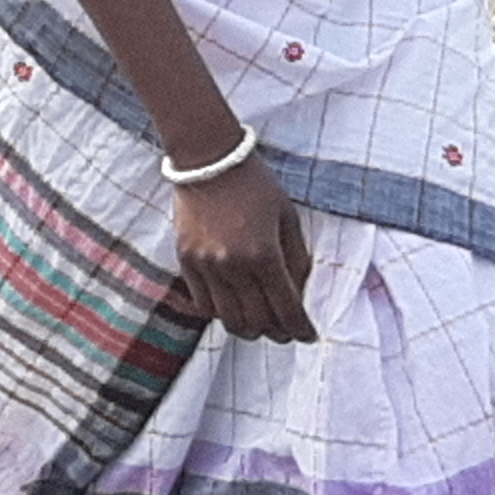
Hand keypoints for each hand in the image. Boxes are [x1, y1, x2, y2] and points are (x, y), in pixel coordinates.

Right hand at [170, 155, 318, 342]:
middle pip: (258, 321)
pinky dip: (222, 313)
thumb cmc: (254, 183)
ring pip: (229, 320)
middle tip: (287, 332)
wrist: (207, 158)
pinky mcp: (186, 261)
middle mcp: (233, 265)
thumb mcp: (287, 216)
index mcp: (264, 253)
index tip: (308, 335)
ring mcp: (205, 265)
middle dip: (278, 333)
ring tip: (261, 325)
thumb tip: (300, 294)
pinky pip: (203, 304)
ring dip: (249, 329)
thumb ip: (297, 258)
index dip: (301, 328)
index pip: (287, 309)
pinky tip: (234, 307)